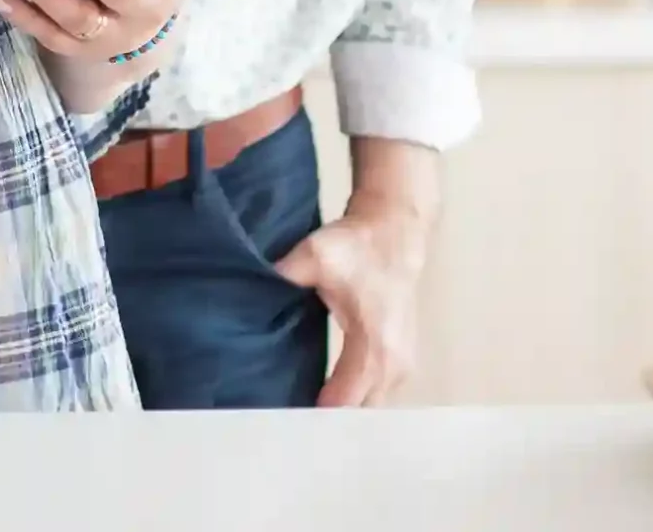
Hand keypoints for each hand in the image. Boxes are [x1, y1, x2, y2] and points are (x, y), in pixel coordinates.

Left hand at [273, 196, 431, 405]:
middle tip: (283, 420)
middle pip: (358, 415)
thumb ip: (284, 275)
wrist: (395, 231)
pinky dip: (355, 399)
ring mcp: (404, 366)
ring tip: (300, 411)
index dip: (312, 416)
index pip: (342, 404)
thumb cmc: (358, 246)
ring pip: (369, 408)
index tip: (280, 421)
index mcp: (374, 348)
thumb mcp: (315, 255)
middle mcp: (394, 366)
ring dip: (342, 411)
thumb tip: (249, 289)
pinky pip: (377, 394)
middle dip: (325, 421)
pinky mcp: (403, 360)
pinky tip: (325, 395)